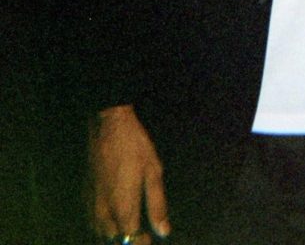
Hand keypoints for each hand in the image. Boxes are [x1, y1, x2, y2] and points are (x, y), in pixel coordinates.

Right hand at [88, 104, 169, 242]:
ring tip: (130, 226)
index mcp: (123, 208)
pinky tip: (114, 216)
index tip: (150, 239)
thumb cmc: (135, 146)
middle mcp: (104, 212)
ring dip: (115, 235)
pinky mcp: (86, 195)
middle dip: (128, 240)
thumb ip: (157, 205)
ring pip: (101, 233)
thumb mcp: (153, 172)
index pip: (131, 241)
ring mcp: (92, 204)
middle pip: (115, 241)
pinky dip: (104, 225)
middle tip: (142, 232)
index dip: (142, 243)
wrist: (108, 126)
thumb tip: (163, 231)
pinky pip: (93, 221)